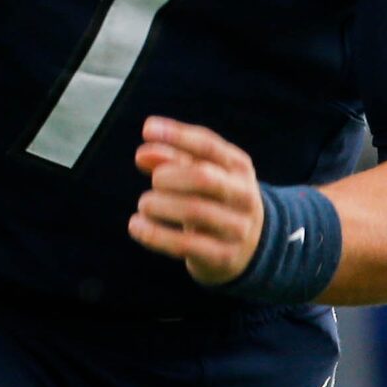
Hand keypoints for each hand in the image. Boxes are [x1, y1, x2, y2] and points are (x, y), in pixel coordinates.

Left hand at [129, 118, 264, 285]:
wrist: (251, 247)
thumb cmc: (215, 200)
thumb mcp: (201, 174)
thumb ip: (173, 159)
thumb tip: (143, 153)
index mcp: (239, 167)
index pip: (209, 145)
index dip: (177, 135)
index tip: (147, 129)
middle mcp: (244, 195)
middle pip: (203, 177)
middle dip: (169, 175)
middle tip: (154, 181)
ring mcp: (237, 228)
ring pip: (194, 210)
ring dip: (158, 205)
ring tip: (144, 205)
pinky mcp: (223, 256)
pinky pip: (184, 244)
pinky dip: (154, 234)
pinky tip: (136, 226)